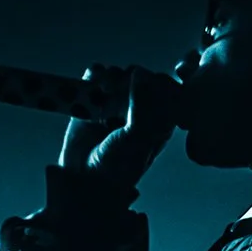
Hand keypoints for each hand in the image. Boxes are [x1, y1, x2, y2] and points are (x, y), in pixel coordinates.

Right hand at [57, 63, 181, 183]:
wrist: (83, 178)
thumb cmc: (117, 167)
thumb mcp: (137, 138)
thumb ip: (143, 105)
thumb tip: (140, 72)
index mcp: (162, 120)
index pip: (169, 89)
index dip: (158, 84)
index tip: (143, 92)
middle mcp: (142, 109)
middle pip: (144, 77)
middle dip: (131, 81)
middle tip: (119, 97)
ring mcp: (118, 103)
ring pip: (121, 74)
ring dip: (111, 78)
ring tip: (104, 94)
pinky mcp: (95, 100)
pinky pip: (97, 75)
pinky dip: (93, 75)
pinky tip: (92, 86)